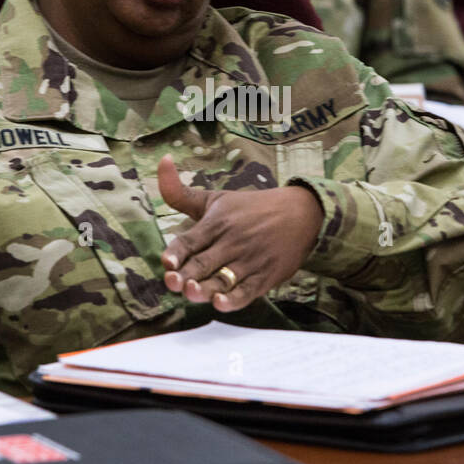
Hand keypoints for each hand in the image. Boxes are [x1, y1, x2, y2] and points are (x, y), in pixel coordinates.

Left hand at [159, 153, 323, 311]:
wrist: (301, 213)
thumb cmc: (251, 207)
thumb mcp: (216, 199)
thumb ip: (181, 193)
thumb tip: (162, 161)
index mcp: (217, 223)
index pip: (191, 240)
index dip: (177, 251)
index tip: (166, 262)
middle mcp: (232, 242)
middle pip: (204, 262)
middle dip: (187, 274)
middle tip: (173, 283)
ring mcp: (249, 260)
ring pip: (224, 279)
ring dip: (207, 288)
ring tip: (192, 293)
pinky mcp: (266, 276)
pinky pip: (248, 291)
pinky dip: (234, 299)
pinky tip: (220, 303)